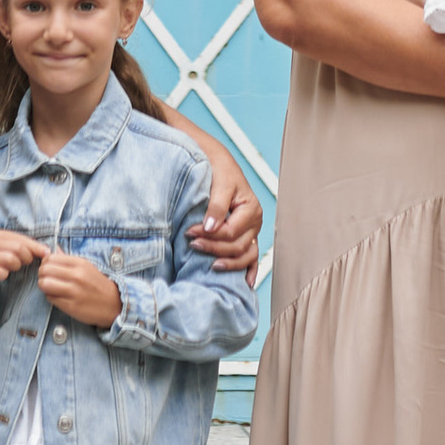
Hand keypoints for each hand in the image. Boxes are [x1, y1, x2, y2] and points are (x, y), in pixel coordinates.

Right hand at [0, 227, 44, 311]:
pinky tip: (3, 276)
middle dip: (27, 257)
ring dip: (16, 266)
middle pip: (17, 248)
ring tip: (15, 269)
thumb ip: (25, 248)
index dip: (36, 246)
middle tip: (27, 263)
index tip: (46, 254)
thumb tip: (47, 251)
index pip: (21, 238)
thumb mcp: (8, 253)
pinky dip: (4, 274)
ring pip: (9, 258)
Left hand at [37, 250, 122, 328]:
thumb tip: (54, 250)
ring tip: (50, 288)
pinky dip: (50, 297)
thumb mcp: (87, 267)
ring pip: (44, 284)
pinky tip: (57, 296)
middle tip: (46, 278)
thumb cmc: (98, 284)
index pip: (51, 258)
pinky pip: (50, 298)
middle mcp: (77, 276)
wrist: (114, 304)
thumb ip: (68, 259)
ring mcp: (74, 292)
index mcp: (80, 263)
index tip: (49, 268)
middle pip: (45, 270)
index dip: (45, 263)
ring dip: (44, 286)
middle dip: (42, 274)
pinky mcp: (71, 306)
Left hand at [189, 149, 262, 279]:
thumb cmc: (219, 168)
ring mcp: (251, 231)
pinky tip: (245, 284)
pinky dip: (249, 270)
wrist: (216, 160)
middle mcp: (254, 222)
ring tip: (210, 266)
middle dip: (215, 248)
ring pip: (244, 255)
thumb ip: (216, 206)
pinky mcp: (245, 236)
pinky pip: (251, 257)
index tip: (190, 231)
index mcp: (251, 208)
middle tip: (192, 244)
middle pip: (237, 246)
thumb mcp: (220, 182)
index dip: (211, 235)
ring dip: (228, 263)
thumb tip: (210, 228)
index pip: (232, 232)